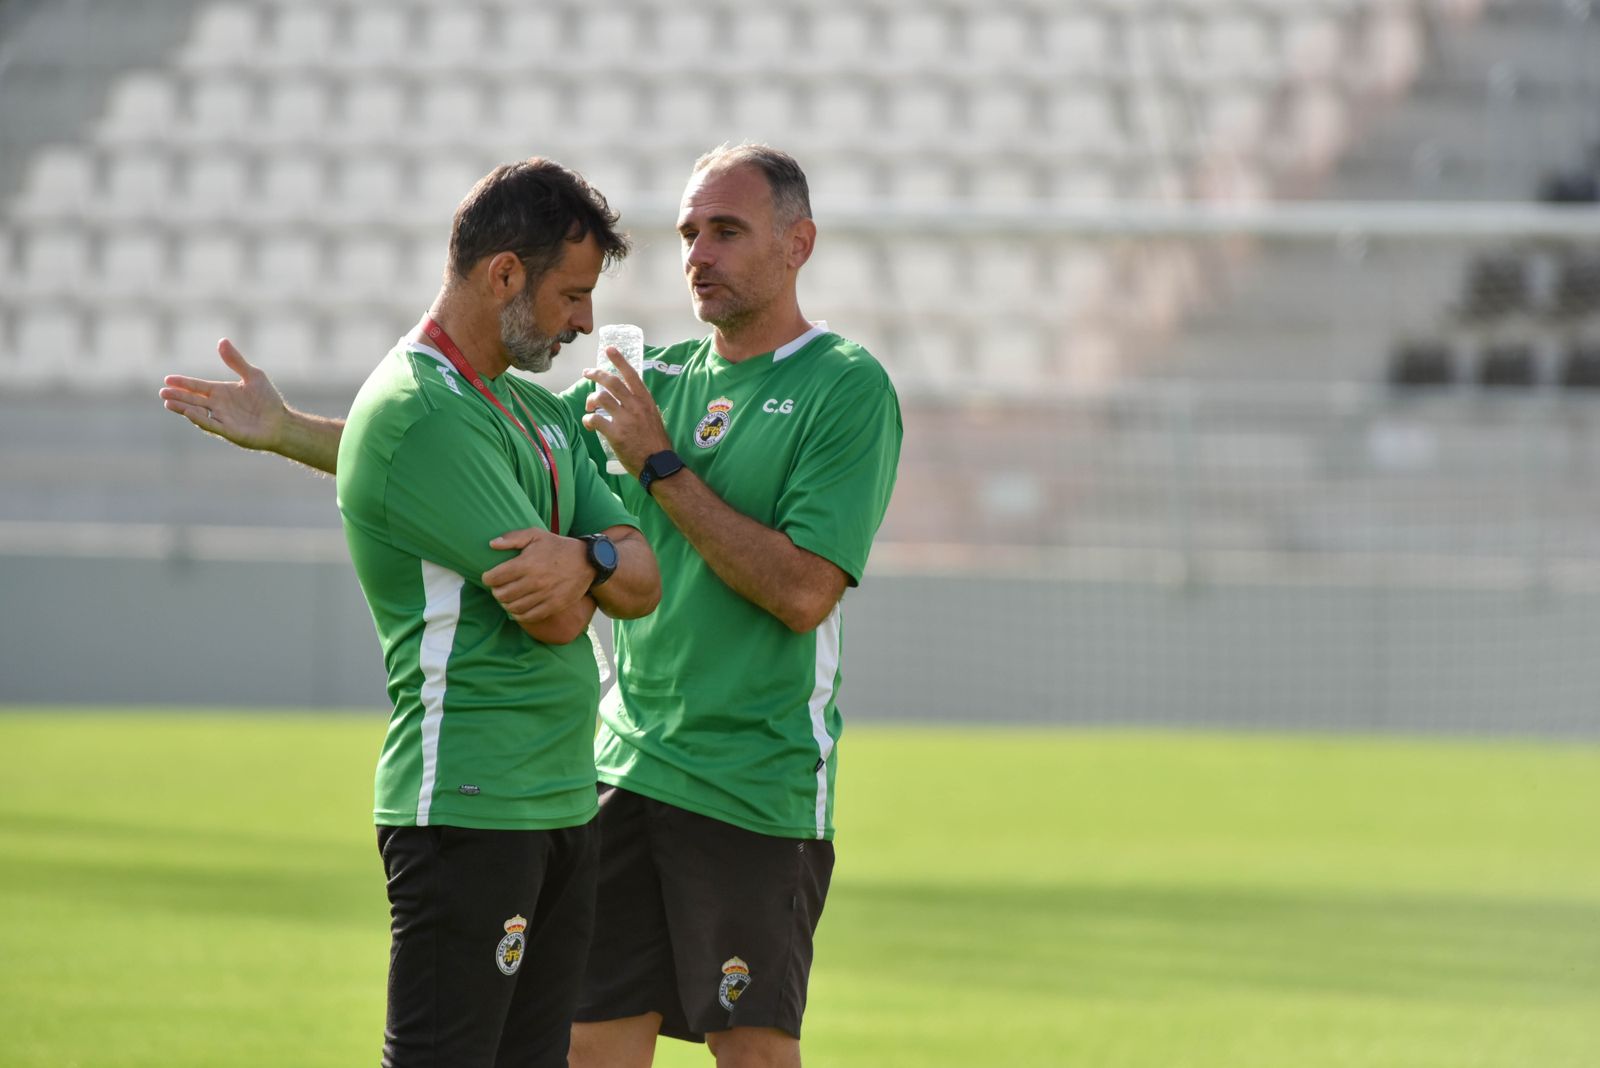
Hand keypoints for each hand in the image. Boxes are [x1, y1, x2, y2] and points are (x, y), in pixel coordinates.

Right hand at [158, 339, 288, 450]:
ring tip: (168, 402)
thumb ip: (236, 361)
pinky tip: (189, 413)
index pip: (197, 387)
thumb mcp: (253, 376)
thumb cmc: (267, 400)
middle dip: (178, 396)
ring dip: (183, 408)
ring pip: (197, 413)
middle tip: (162, 392)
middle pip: (193, 400)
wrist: (281, 422)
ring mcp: (221, 419)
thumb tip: (221, 341)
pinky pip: (211, 425)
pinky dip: (199, 419)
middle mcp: (217, 406)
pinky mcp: (228, 432)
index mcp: (220, 392)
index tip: (167, 379)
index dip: (183, 383)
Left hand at [483, 527, 593, 623]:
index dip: (488, 578)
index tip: (489, 577)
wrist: (587, 561)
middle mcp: (534, 581)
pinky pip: (529, 616)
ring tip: (507, 598)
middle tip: (497, 588)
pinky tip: (517, 609)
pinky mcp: (553, 605)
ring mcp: (544, 595)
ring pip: (513, 607)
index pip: (495, 577)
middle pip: (502, 594)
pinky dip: (519, 615)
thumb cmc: (557, 547)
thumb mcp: (536, 535)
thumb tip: (491, 544)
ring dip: (506, 604)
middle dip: (495, 592)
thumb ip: (512, 538)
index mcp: (526, 564)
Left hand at [581, 347, 671, 475]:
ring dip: (591, 400)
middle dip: (596, 374)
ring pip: (600, 398)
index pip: (631, 375)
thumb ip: (641, 406)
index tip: (609, 349)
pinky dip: (588, 420)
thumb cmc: (657, 442)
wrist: (658, 463)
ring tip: (589, 405)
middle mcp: (635, 406)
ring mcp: (625, 419)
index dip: (619, 360)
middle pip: (611, 382)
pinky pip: (595, 420)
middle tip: (587, 372)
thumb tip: (629, 400)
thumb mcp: (654, 417)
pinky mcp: (615, 433)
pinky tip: (589, 423)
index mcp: (646, 400)